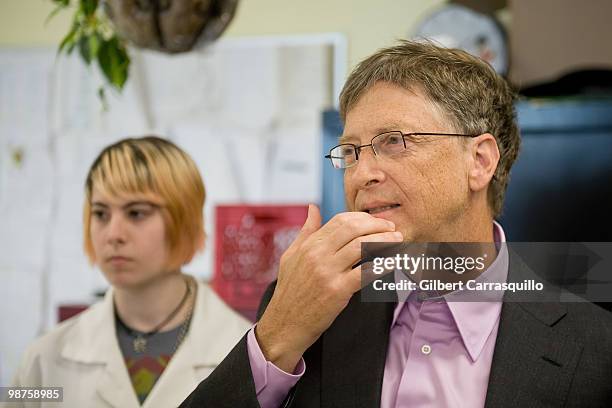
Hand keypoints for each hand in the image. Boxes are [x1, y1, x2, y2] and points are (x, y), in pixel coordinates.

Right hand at [255, 204, 402, 371]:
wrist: (285, 324)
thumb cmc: (290, 291)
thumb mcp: (291, 256)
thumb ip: (306, 231)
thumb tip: (313, 207)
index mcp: (309, 245)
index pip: (341, 221)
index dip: (363, 218)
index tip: (377, 222)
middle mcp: (318, 255)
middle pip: (354, 229)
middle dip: (377, 226)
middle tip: (393, 229)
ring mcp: (328, 272)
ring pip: (363, 247)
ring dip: (385, 241)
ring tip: (398, 241)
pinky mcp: (337, 291)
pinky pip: (366, 273)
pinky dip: (383, 265)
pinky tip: (394, 262)